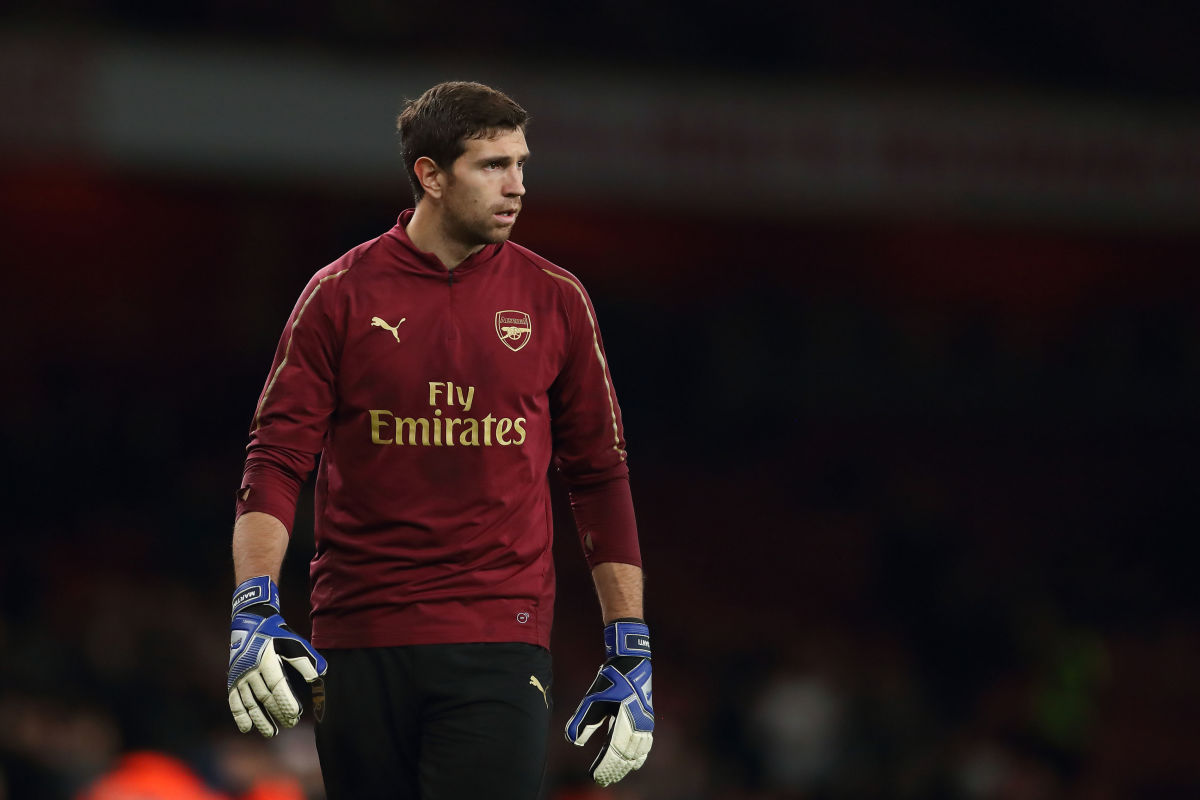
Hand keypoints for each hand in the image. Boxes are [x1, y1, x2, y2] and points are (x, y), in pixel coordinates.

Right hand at [227, 576, 326, 736]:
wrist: (249, 622)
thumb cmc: (276, 634)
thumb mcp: (293, 641)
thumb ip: (306, 659)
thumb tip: (319, 676)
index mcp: (266, 659)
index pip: (277, 685)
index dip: (286, 701)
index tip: (295, 715)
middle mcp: (250, 669)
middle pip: (265, 696)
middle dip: (278, 712)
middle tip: (291, 723)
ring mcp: (239, 676)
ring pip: (249, 702)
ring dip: (260, 719)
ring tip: (271, 733)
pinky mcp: (232, 680)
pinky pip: (234, 701)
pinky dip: (239, 715)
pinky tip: (247, 728)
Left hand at [565, 619, 653, 785]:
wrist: (632, 662)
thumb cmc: (610, 679)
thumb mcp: (592, 698)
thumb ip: (582, 720)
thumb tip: (572, 740)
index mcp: (626, 718)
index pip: (614, 751)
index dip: (604, 766)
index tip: (594, 776)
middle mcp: (639, 724)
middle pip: (626, 756)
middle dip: (614, 770)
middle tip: (601, 780)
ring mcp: (646, 723)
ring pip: (637, 753)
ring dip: (625, 766)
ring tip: (614, 775)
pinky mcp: (647, 720)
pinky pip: (645, 745)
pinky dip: (639, 757)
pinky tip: (633, 764)